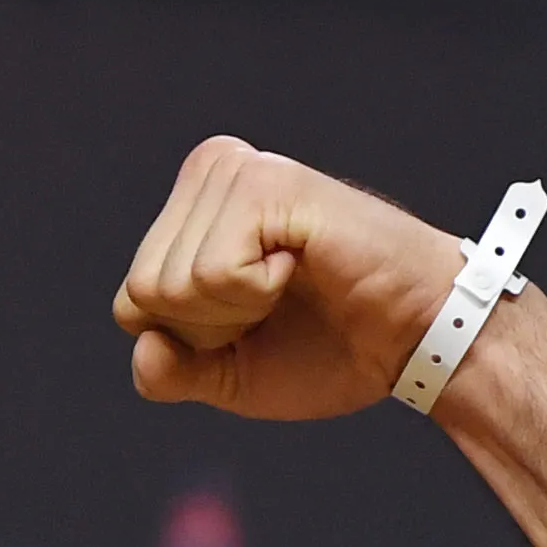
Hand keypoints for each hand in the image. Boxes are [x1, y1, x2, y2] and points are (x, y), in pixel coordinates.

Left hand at [110, 138, 466, 420]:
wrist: (415, 344)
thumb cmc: (331, 349)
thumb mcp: (228, 376)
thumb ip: (166, 371)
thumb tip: (141, 341)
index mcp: (193, 209)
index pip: (130, 304)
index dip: (192, 341)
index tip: (258, 320)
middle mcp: (210, 173)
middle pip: (141, 293)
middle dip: (211, 327)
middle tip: (280, 302)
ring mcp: (238, 171)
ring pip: (169, 284)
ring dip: (237, 310)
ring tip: (294, 281)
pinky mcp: (267, 183)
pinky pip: (212, 272)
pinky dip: (257, 293)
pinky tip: (302, 265)